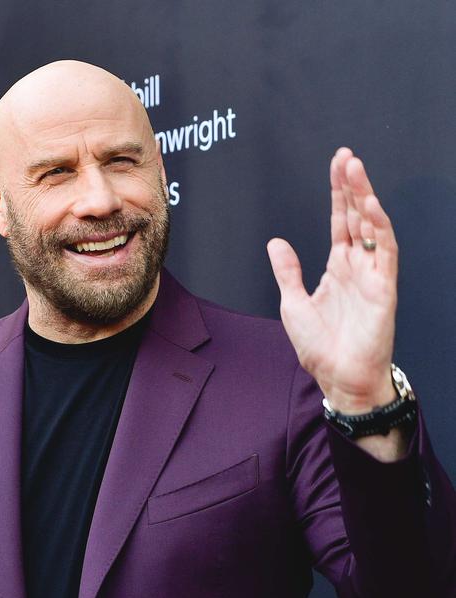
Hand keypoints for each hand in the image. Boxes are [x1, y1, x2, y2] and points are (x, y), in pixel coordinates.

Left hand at [267, 147, 397, 413]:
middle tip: (346, 156)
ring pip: (372, 226)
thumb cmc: (319, 347)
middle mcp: (357, 266)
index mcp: (337, 268)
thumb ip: (288, 271)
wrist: (338, 377)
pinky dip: (378, 226)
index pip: (340, 221)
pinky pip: (384, 250)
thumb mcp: (293, 303)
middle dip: (352, 185)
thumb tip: (276, 242)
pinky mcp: (384, 287)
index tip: (337, 165)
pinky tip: (369, 205)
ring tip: (355, 169)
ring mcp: (372, 274)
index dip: (338, 193)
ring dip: (365, 197)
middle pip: (357, 216)